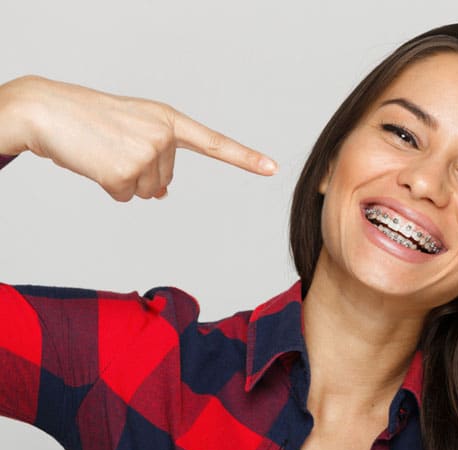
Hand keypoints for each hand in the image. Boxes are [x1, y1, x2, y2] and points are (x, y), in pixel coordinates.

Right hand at [0, 75, 276, 200]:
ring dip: (123, 180)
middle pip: (165, 181)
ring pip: (147, 191)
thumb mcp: (133, 128)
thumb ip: (157, 155)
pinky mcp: (125, 172)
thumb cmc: (90, 119)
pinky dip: (108, 188)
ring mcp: (146, 153)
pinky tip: (95, 163)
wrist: (48, 110)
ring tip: (103, 152)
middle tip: (113, 147)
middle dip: (139, 172)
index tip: (272, 168)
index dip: (245, 158)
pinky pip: (125, 196)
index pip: (214, 143)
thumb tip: (162, 194)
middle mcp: (164, 135)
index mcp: (169, 120)